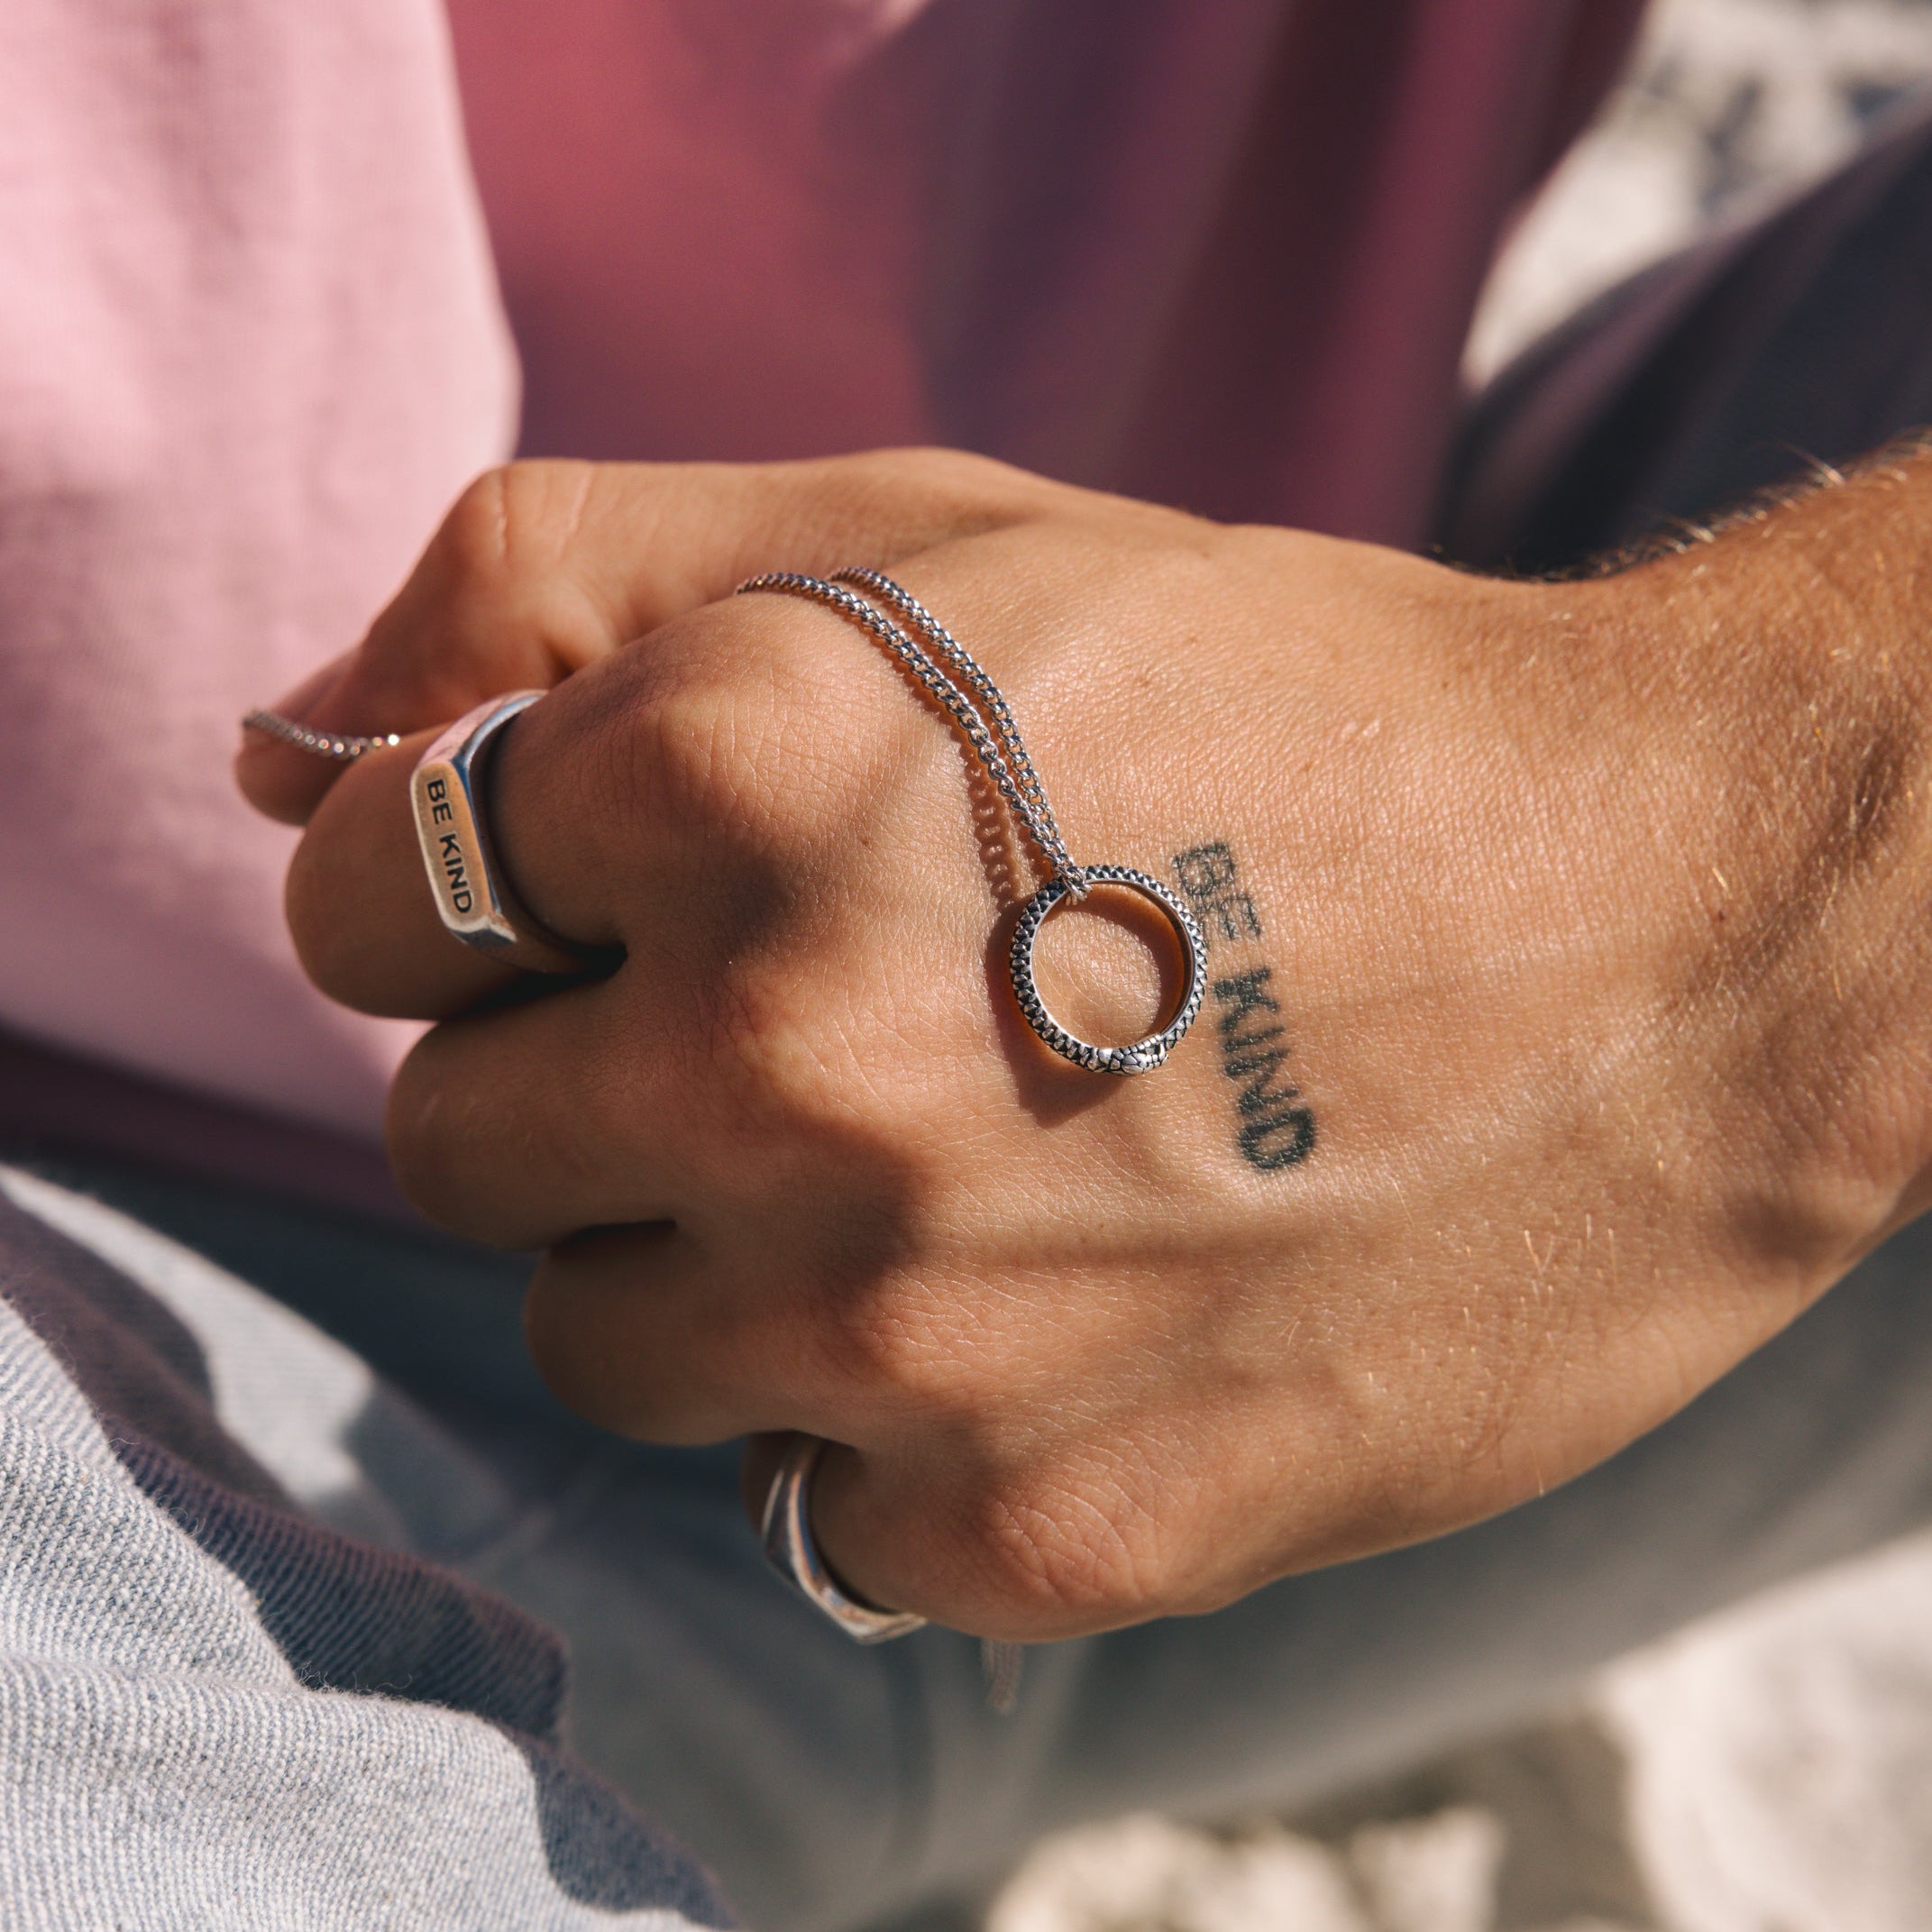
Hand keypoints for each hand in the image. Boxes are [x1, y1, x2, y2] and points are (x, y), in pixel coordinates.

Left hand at [238, 450, 1931, 1639]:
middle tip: (800, 1023)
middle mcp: (787, 1059)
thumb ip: (558, 581)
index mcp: (738, 766)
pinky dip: (884, 1424)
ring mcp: (905, 1326)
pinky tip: (1057, 1310)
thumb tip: (281, 741)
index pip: (362, 894)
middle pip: (452, 1139)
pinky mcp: (1031, 1528)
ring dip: (714, 1256)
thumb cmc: (1296, 703)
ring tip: (940, 1165)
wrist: (1683, 930)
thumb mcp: (936, 532)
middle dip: (581, 1075)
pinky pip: (802, 1507)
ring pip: (602, 1338)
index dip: (463, 892)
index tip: (582, 897)